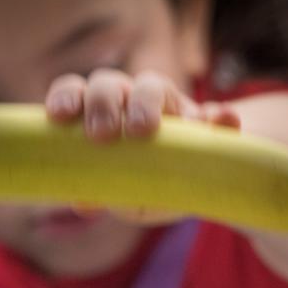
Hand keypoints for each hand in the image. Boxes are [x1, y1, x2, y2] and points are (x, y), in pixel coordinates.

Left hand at [45, 69, 239, 223]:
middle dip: (102, 104)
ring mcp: (170, 105)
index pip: (77, 91)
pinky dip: (222, 118)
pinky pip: (219, 116)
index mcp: (102, 113)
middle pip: (108, 83)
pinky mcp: (210, 121)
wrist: (198, 182)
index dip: (66, 96)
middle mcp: (130, 99)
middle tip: (102, 135)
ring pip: (152, 85)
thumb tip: (81, 204)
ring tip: (144, 129)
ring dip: (145, 102)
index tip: (60, 116)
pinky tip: (226, 122)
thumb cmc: (147, 184)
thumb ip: (102, 194)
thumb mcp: (124, 195)